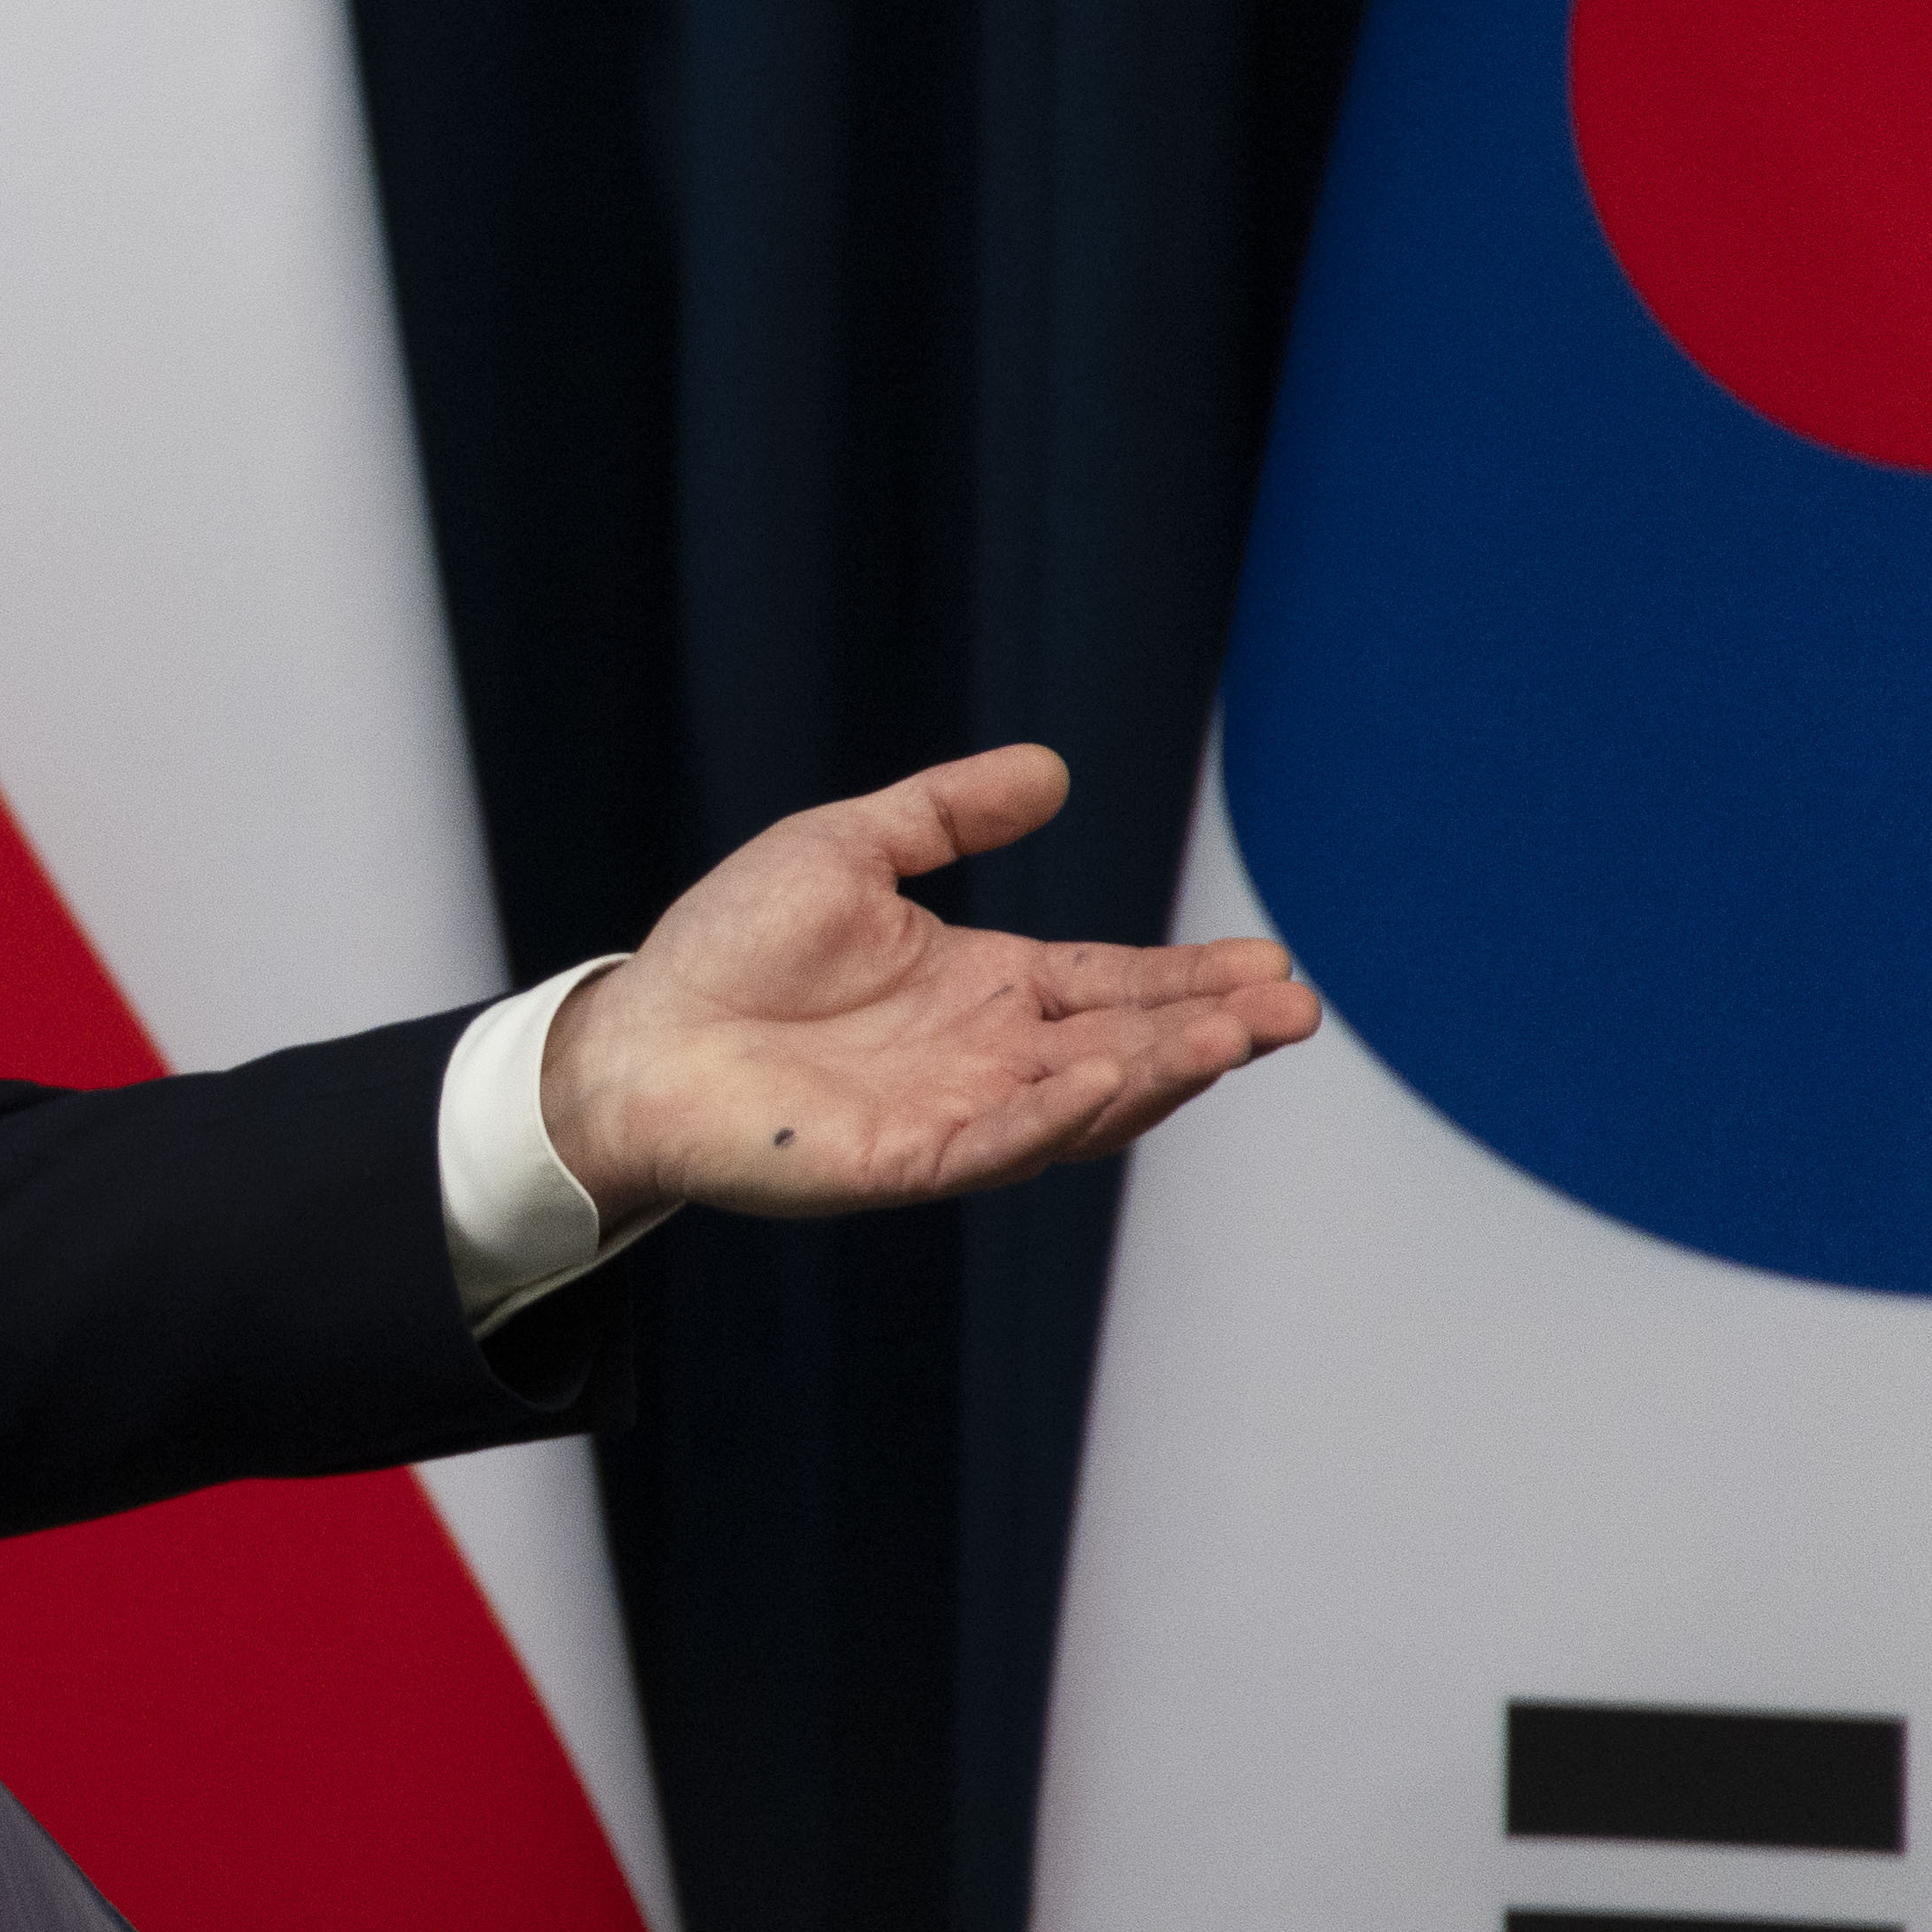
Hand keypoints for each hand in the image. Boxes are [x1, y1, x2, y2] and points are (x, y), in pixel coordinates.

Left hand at [537, 744, 1318, 1226]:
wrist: (637, 1032)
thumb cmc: (731, 944)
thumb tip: (1051, 769)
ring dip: (1159, 1072)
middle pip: (1124, 1043)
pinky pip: (995, 1142)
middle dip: (1210, 1029)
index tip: (1273, 965)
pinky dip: (1055, 1113)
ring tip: (1231, 1038)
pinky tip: (1108, 1075)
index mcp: (986, 989)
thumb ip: (947, 814)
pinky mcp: (901, 1161)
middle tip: (1295, 1009)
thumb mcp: (848, 850)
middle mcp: (987, 1057)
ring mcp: (953, 1115)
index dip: (1194, 980)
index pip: (1114, 984)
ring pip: (1082, 1102)